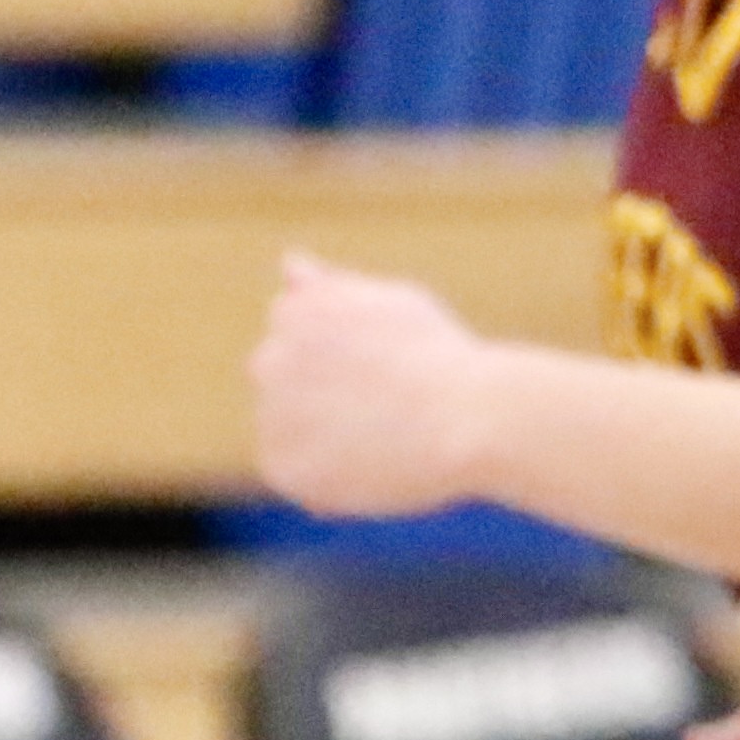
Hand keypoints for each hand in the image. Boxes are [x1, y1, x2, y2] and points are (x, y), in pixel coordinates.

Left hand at [251, 252, 498, 518]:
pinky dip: (322, 476)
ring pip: (288, 428)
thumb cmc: (442, 359)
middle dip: (322, 392)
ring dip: (322, 434)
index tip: (389, 370)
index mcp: (293, 312)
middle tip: (388, 408)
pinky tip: (370, 467)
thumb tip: (291, 263)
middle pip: (284, 380)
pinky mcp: (281, 466)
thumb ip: (333, 288)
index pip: (296, 335)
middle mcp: (269, 359)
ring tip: (386, 439)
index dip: (346, 357)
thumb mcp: (391, 303)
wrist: (470, 419)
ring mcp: (271, 414)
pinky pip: (292, 473)